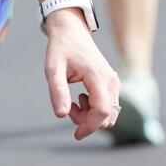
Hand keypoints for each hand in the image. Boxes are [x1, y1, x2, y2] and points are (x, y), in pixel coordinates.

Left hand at [42, 12, 118, 140]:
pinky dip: (94, 109)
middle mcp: (111, 81)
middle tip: (68, 107)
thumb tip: (61, 115)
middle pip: (107, 116)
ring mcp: (113, 82)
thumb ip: (57, 91)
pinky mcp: (111, 83)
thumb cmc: (60, 48)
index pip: (102, 111)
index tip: (75, 134)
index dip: (90, 126)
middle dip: (88, 121)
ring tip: (73, 101)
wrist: (70, 30)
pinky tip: (80, 97)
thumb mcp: (53, 69)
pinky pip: (108, 106)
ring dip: (91, 116)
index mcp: (99, 77)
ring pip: (109, 113)